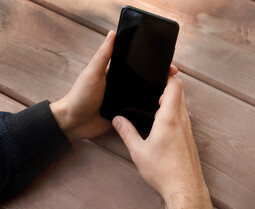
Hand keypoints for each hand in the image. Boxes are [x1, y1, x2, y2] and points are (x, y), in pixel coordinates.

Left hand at [50, 30, 177, 141]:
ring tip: (172, 96)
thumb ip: (103, 56)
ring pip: (145, 96)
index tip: (168, 65)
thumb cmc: (80, 96)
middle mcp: (123, 86)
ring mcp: (125, 101)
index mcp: (117, 74)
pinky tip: (160, 111)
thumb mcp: (92, 73)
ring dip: (157, 95)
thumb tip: (112, 34)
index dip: (153, 64)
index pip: (138, 66)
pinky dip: (149, 111)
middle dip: (160, 80)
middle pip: (145, 81)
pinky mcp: (125, 115)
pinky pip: (140, 112)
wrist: (74, 123)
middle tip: (174, 80)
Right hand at [112, 76, 213, 208]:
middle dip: (167, 85)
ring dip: (171, 99)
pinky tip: (161, 121)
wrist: (185, 188)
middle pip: (180, 92)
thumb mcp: (139, 152)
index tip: (158, 72)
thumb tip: (117, 120)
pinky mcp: (189, 137)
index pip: (175, 86)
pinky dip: (174, 111)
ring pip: (182, 104)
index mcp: (169, 118)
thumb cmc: (164, 171)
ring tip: (154, 103)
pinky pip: (183, 116)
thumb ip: (127, 132)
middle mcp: (182, 120)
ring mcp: (188, 129)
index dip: (168, 75)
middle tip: (153, 86)